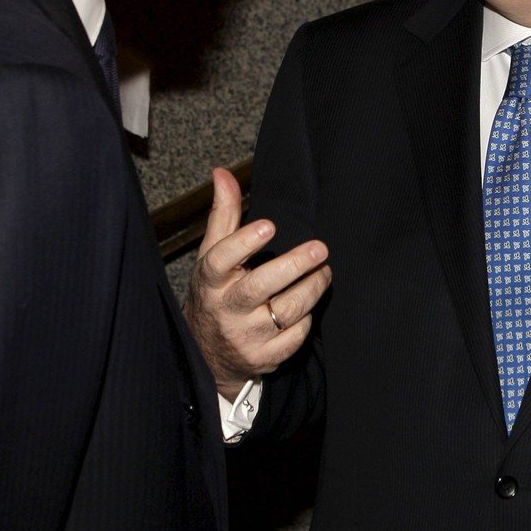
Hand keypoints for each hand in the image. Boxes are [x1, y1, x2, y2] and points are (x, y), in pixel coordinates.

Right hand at [182, 167, 331, 399]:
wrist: (207, 354)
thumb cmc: (216, 291)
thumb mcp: (213, 255)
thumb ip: (223, 214)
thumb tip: (223, 173)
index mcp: (210, 280)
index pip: (222, 259)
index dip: (244, 242)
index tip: (269, 226)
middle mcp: (226, 308)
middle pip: (261, 285)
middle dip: (294, 265)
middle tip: (320, 249)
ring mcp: (245, 336)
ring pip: (288, 310)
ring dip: (313, 288)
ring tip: (324, 271)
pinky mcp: (264, 357)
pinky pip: (296, 336)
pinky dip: (306, 319)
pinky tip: (308, 305)